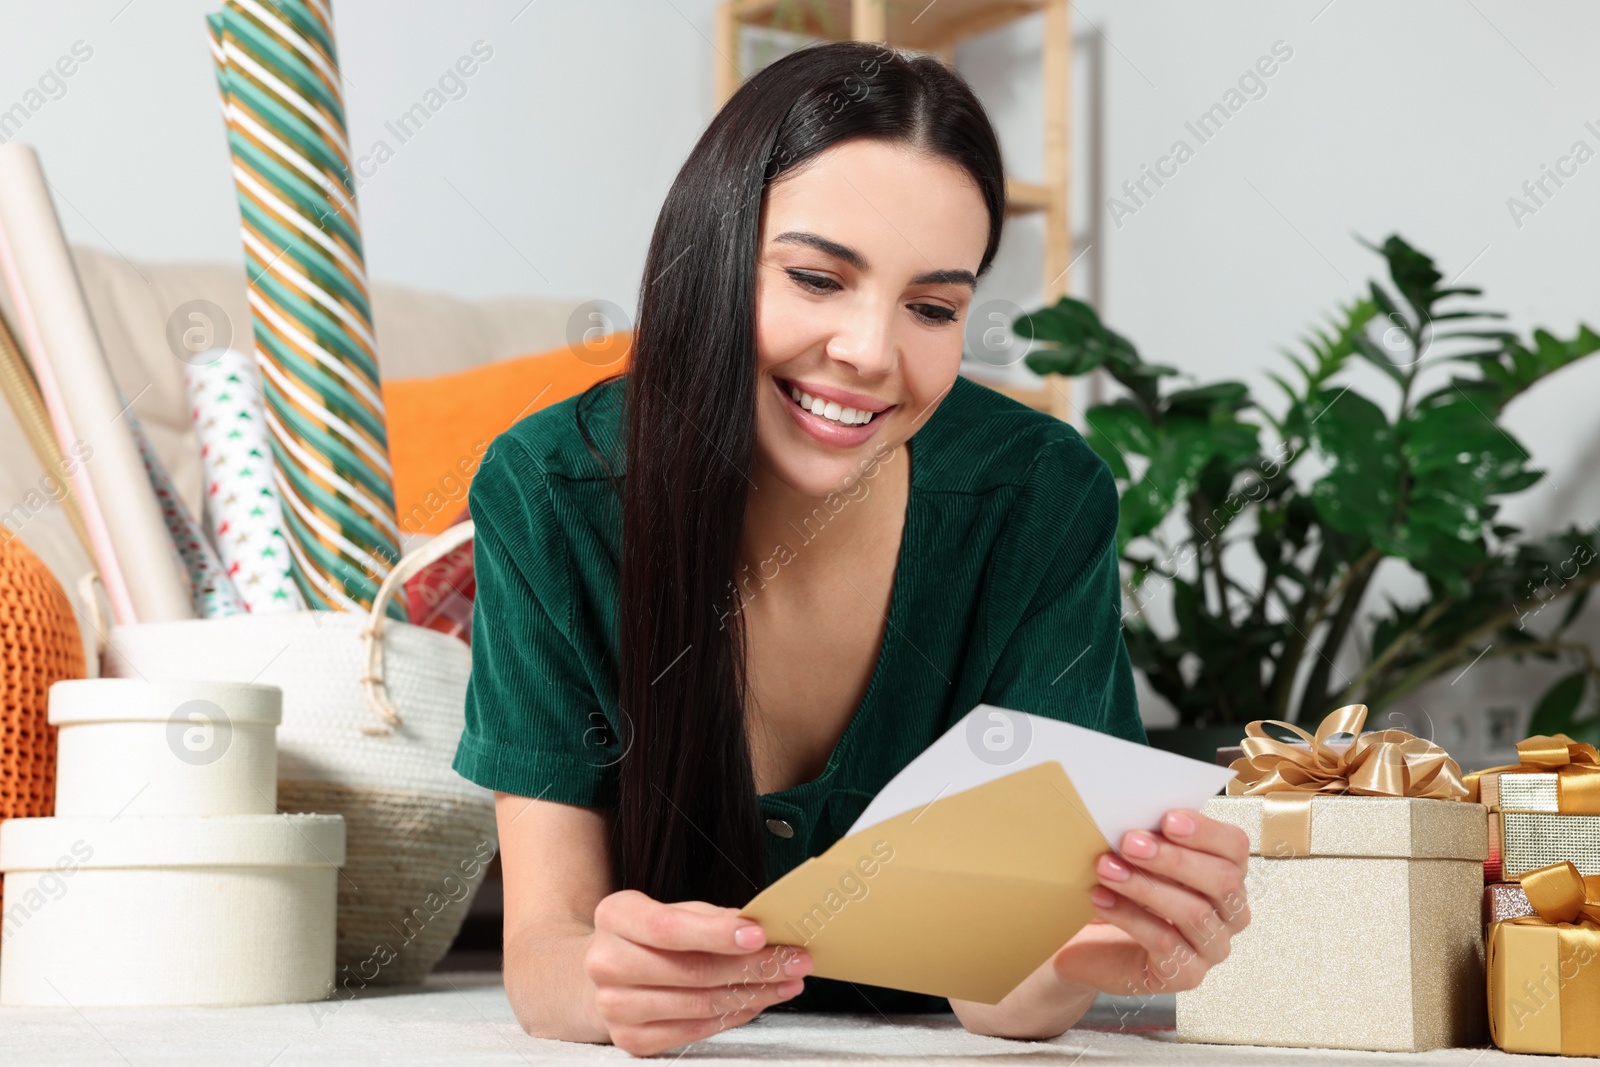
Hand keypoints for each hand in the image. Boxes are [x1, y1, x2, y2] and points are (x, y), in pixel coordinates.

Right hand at [584, 890, 812, 1056]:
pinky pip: (695, 1030)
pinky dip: (734, 1016)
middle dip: (752, 966)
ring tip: (787, 981)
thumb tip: (760, 928)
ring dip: (753, 993)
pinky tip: (758, 1001)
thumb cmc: (649, 936)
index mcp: (615, 916)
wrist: (605, 974)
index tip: (759, 935)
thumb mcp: (673, 911)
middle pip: (692, 970)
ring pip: (699, 1004)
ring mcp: (615, 1006)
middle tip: (794, 960)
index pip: (668, 929)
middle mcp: (606, 963)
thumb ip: (711, 918)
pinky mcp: (631, 1039)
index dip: (716, 933)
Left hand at [1051, 809, 1249, 997]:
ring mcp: (1213, 948)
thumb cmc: (1124, 891)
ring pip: (1194, 913)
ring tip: (1106, 868)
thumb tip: (1140, 812)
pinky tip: (1101, 898)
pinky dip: (1129, 916)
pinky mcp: (1187, 975)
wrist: (1091, 943)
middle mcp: (1230, 914)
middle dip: (1174, 859)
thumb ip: (1152, 838)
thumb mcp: (1139, 859)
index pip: (1236, 848)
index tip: (1167, 819)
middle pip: (1223, 881)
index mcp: (1227, 875)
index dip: (1206, 832)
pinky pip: (1165, 943)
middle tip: (1129, 842)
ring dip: (1145, 886)